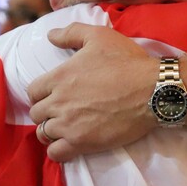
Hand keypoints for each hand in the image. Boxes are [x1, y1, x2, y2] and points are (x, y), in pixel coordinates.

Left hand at [27, 23, 155, 161]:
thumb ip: (71, 33)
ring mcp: (69, 124)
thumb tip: (50, 35)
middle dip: (47, 113)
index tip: (55, 96)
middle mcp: (59, 102)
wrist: (153, 90)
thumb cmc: (128, 62)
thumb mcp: (100, 36)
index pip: (33, 92)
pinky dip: (59, 151)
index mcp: (59, 77)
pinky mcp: (82, 143)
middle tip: (64, 112)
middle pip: (36, 114)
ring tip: (67, 129)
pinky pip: (56, 153)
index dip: (42, 94)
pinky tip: (69, 145)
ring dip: (52, 131)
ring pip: (44, 134)